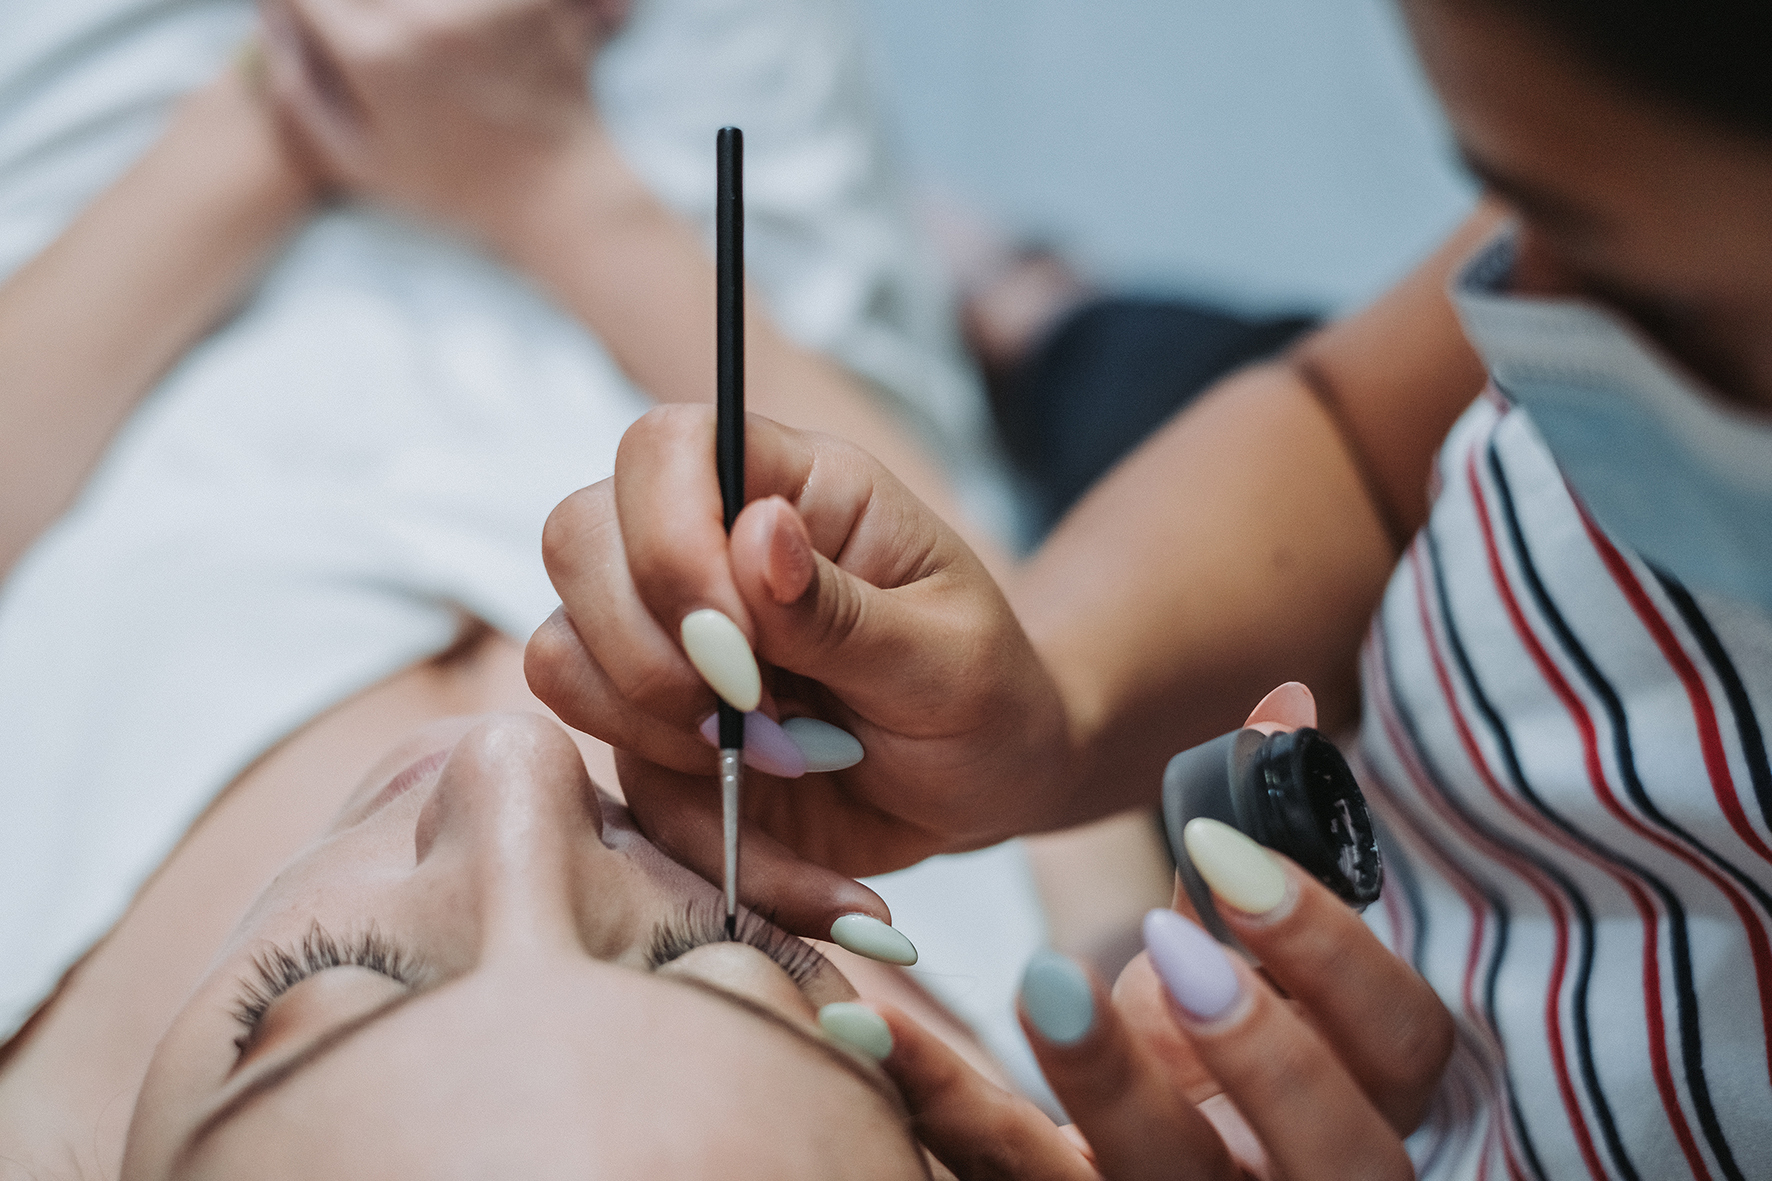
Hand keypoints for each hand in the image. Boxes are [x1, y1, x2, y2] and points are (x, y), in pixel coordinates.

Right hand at [256, 0, 626, 241]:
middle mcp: (427, 19)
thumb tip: (270, 19)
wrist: (559, 198)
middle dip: (362, 11)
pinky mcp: (534, 7)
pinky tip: (481, 26)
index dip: (295, 2)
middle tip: (368, 29)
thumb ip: (302, 92)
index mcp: (375, 55)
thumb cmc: (458, 190)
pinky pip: (504, 0)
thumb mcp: (362, 163)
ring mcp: (485, 7)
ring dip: (413, 12)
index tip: (306, 15)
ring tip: (433, 52)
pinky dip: (494, 12)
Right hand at [525, 406, 1076, 901]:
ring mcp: (666, 639)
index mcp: (792, 489)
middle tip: (763, 717)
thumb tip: (759, 532)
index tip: (745, 647)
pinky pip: (613, 777)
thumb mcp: (948, 658)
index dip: (669, 537)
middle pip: (577, 539)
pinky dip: (700, 834)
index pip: (665, 446)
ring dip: (660, 735)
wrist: (988, 785)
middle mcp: (706, 547)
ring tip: (786, 766)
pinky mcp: (654, 734)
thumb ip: (844, 609)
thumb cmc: (986, 694)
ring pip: (564, 657)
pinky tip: (793, 852)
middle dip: (648, 650)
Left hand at [859, 686, 1451, 1178]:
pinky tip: (869, 1024)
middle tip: (1170, 944)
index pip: (1403, 1041)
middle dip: (1263, 1049)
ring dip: (1102, 1081)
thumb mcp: (1242, 960)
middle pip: (1331, 1151)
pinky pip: (999, 1171)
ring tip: (1038, 984)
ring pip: (1161, 1179)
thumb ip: (1255, 850)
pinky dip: (936, 1098)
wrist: (1134, 1162)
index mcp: (1363, 1094)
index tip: (1227, 858)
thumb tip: (1282, 703)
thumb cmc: (1206, 1050)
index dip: (1334, 954)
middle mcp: (1294, 1176)